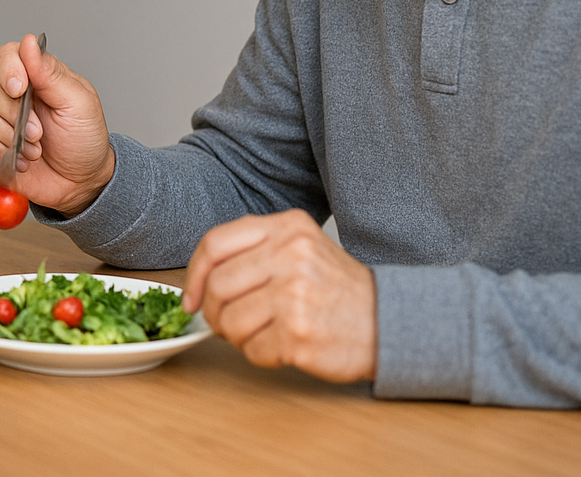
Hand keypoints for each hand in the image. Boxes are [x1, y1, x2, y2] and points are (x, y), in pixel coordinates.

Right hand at [0, 34, 115, 215]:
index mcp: (35, 74)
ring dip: (7, 134)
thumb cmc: (84, 140)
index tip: (19, 90)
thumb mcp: (78, 103)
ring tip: (33, 148)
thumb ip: (51, 73)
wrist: (80, 182)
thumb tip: (29, 43)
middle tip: (37, 131)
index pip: (6, 54)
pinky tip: (20, 158)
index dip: (8, 69)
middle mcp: (11, 91)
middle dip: (11, 110)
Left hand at [183, 210, 376, 382]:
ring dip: (235, 336)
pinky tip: (280, 345)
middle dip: (214, 312)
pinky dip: (258, 354)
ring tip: (259, 333)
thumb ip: (254, 250)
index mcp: (287, 227)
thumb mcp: (302, 246)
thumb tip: (200, 281)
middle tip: (227, 322)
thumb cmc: (336, 288)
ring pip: (229, 321)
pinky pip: (251, 350)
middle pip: (217, 286)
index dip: (194, 275)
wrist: (389, 321)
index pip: (215, 243)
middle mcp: (290, 256)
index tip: (191, 297)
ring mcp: (295, 296)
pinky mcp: (298, 335)